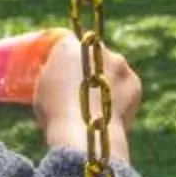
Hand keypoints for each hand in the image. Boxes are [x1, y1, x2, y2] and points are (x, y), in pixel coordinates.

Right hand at [31, 34, 140, 158]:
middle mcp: (97, 48)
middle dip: (88, 67)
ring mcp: (119, 63)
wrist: (84, 134)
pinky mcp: (134, 81)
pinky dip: (120, 95)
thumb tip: (56, 78)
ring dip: (105, 81)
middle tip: (81, 88)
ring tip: (96, 105)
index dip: (66, 58)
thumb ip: (51, 76)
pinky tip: (110, 112)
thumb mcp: (41, 89)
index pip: (67, 43)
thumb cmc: (55, 114)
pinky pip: (125, 85)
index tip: (63, 70)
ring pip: (111, 68)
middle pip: (92, 53)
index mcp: (69, 45)